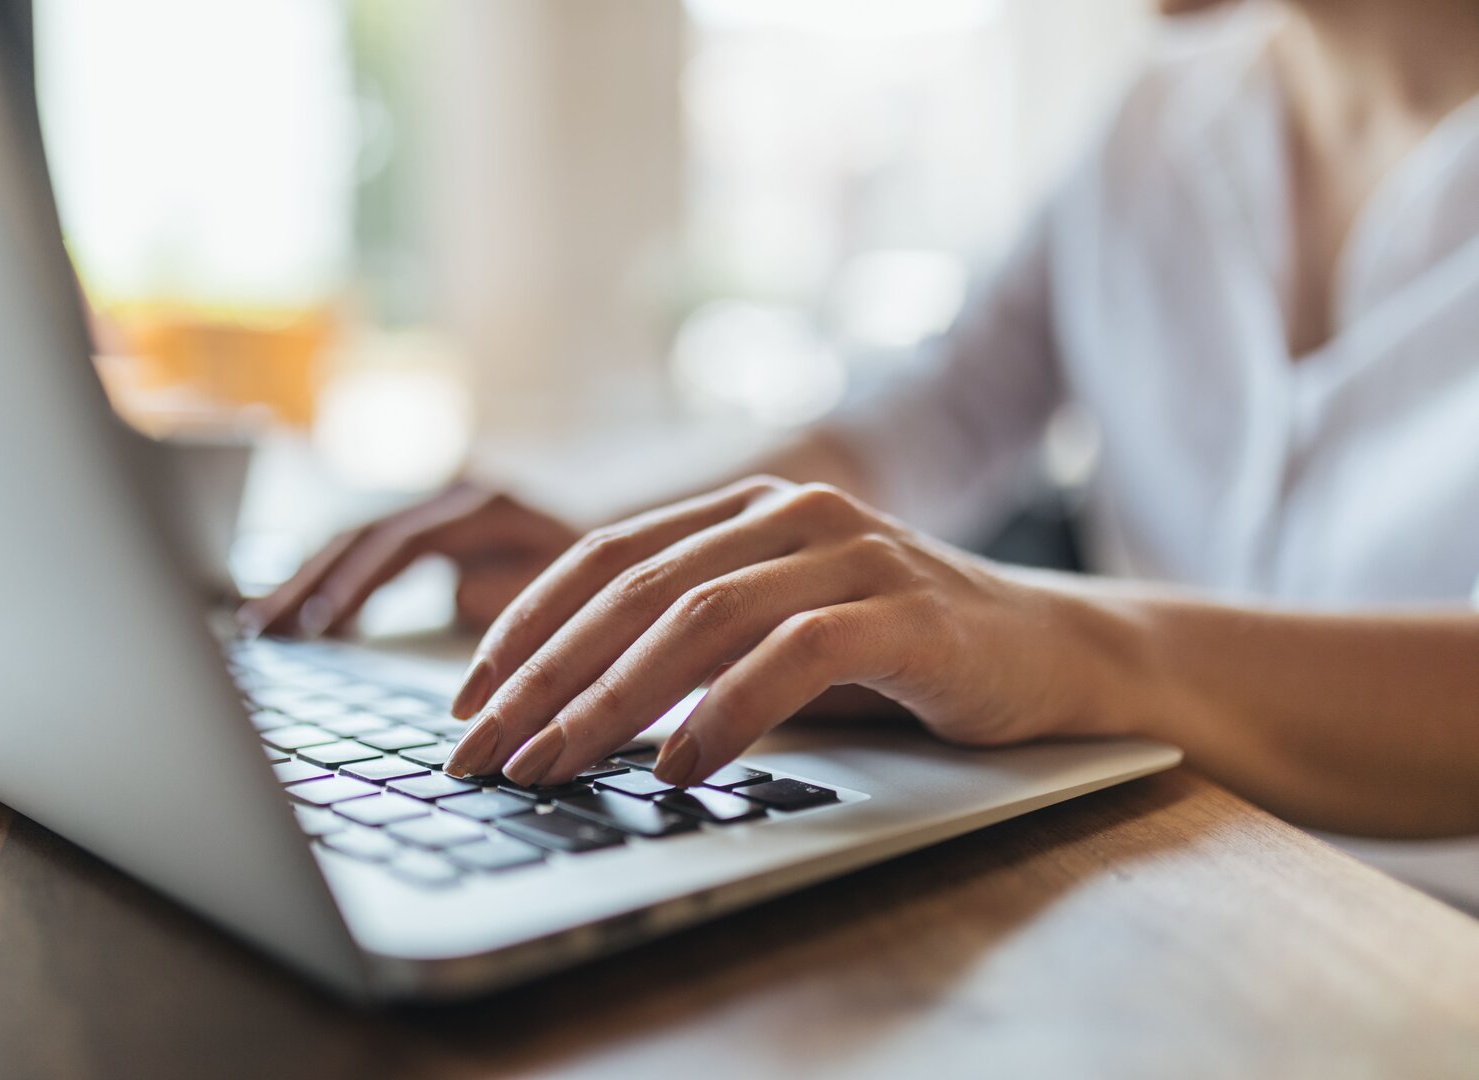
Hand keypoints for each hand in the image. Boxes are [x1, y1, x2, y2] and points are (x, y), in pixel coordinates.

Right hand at [237, 484, 577, 637]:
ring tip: (260, 625)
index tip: (321, 625)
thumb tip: (457, 593)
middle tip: (265, 630)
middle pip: (365, 535)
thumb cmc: (602, 575)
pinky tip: (298, 613)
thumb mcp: (572, 583)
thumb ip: (518, 589)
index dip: (358, 584)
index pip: (403, 542)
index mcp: (484, 504)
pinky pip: (368, 549)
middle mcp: (455, 493)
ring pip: (357, 539)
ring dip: (308, 582)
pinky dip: (331, 580)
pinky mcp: (430, 522)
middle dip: (312, 584)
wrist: (622, 544)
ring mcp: (438, 503)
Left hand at [443, 476, 1114, 786]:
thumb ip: (692, 651)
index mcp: (744, 512)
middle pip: (635, 589)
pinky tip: (679, 767)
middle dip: (545, 676)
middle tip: (482, 750)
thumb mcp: (780, 639)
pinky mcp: (906, 609)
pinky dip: (725, 714)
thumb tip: (565, 712)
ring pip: (700, 617)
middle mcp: (788, 514)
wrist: (1056, 654)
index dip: (527, 625)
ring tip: (554, 766)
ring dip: (612, 701)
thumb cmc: (902, 655)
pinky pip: (793, 656)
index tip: (468, 700)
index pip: (605, 557)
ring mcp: (850, 552)